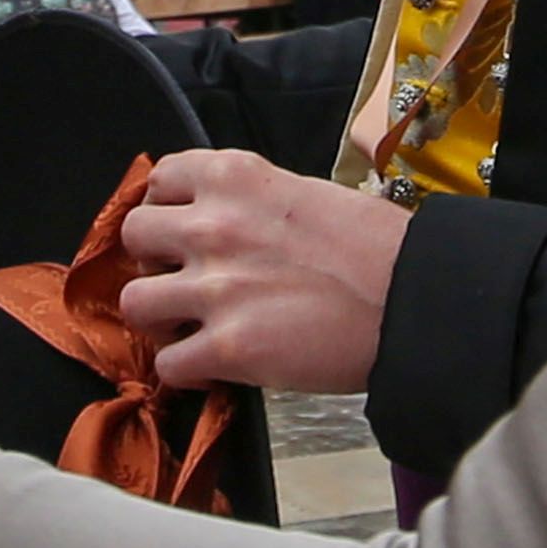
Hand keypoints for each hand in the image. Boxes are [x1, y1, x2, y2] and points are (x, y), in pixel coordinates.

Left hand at [114, 150, 403, 392]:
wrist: (412, 298)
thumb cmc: (377, 246)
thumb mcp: (306, 191)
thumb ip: (251, 204)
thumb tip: (225, 225)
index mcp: (235, 177)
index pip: (158, 181)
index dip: (167, 210)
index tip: (181, 230)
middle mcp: (213, 224)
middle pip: (133, 237)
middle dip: (155, 261)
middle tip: (184, 278)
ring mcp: (215, 287)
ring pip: (135, 302)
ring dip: (160, 318)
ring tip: (190, 326)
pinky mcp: (227, 347)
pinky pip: (168, 365)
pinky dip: (185, 371)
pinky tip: (213, 366)